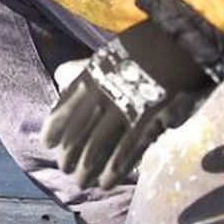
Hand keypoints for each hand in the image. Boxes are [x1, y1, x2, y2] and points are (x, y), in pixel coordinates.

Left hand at [42, 19, 210, 189]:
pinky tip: (106, 181)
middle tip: (64, 169)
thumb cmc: (146, 45)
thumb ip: (94, 73)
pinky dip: (115, 168)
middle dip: (70, 153)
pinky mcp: (146, 121)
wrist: (177, 40)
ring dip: (89, 167)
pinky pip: (127, 150)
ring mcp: (124, 108)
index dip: (57, 127)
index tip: (47, 143)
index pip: (67, 106)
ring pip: (99, 145)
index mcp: (92, 76)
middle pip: (80, 130)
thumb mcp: (110, 54)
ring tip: (82, 182)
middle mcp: (103, 94)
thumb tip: (70, 82)